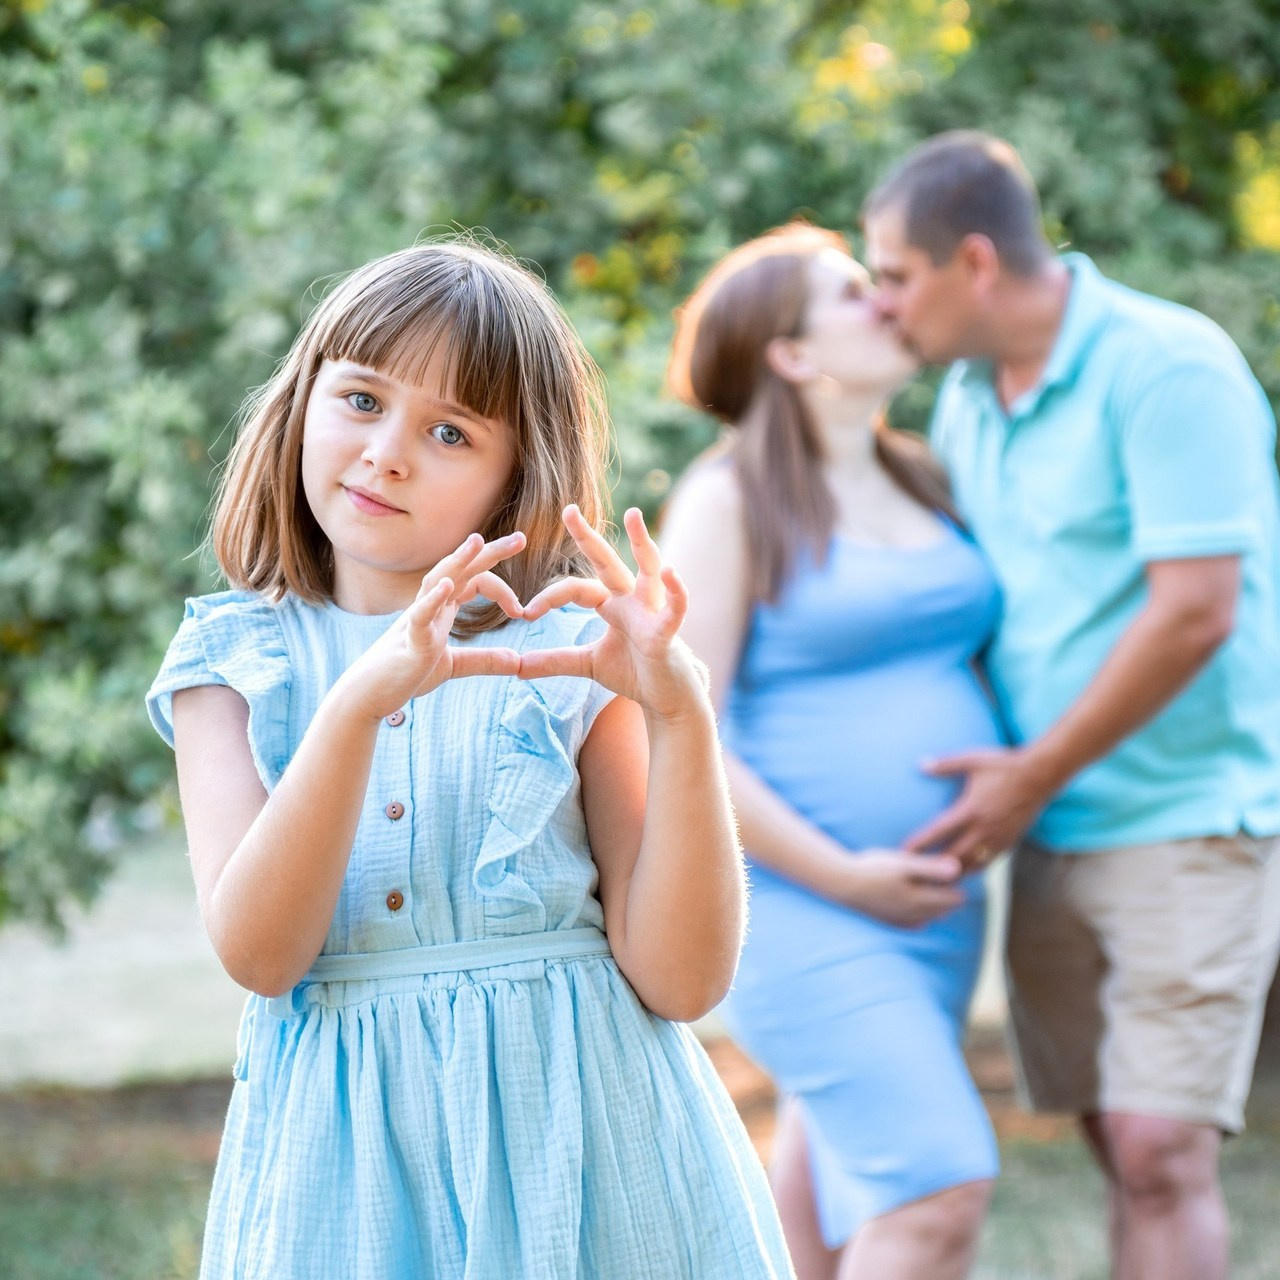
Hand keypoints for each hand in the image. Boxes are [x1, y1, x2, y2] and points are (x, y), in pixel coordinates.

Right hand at [335, 532, 526, 720]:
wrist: (369, 695)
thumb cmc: (405, 673)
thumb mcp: (454, 666)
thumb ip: (485, 661)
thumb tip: (518, 661)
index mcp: (442, 608)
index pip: (475, 580)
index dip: (502, 591)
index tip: (522, 611)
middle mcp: (430, 605)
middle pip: (461, 568)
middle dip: (489, 552)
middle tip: (521, 538)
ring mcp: (418, 620)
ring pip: (438, 580)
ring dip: (459, 560)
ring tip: (478, 540)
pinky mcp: (410, 642)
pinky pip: (420, 616)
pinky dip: (433, 599)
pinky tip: (448, 586)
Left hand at [518, 506, 705, 719]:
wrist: (666, 697)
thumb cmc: (634, 672)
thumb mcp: (588, 664)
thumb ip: (555, 660)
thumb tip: (517, 666)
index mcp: (612, 604)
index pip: (575, 588)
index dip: (549, 597)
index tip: (526, 614)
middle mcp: (632, 599)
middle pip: (607, 562)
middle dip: (588, 536)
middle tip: (568, 509)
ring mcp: (651, 611)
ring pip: (648, 570)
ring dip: (642, 543)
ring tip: (634, 515)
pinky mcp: (667, 632)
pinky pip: (674, 608)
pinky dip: (675, 591)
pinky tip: (671, 572)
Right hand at [825, 849, 965, 927]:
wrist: (843, 883)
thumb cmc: (873, 869)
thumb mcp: (904, 863)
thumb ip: (931, 867)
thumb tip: (958, 869)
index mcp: (922, 900)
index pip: (955, 898)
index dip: (956, 882)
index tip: (949, 867)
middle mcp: (916, 915)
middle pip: (945, 909)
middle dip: (948, 893)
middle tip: (941, 873)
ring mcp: (903, 920)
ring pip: (931, 916)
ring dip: (935, 903)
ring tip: (929, 884)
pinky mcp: (890, 921)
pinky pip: (915, 923)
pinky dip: (920, 913)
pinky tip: (914, 901)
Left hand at [902, 746, 1055, 868]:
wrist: (1040, 775)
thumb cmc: (1004, 766)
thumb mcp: (973, 760)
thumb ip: (946, 764)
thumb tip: (920, 763)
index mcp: (971, 809)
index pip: (940, 832)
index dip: (920, 844)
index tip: (904, 852)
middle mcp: (983, 828)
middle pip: (953, 856)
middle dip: (933, 867)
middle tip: (916, 874)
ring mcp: (997, 838)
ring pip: (971, 864)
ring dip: (953, 872)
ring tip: (936, 881)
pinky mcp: (1009, 841)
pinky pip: (988, 862)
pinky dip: (973, 869)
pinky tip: (963, 872)